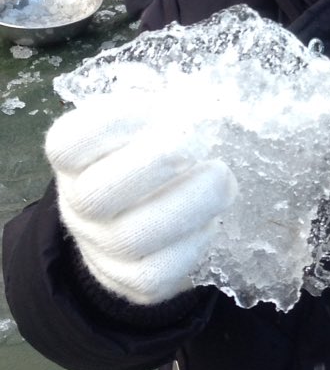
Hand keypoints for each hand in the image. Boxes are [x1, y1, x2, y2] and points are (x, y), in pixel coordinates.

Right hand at [46, 94, 236, 305]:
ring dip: (189, 203)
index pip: (69, 142)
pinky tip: (210, 219)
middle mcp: (78, 205)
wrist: (132, 223)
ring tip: (221, 177)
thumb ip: (152, 99)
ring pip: (133, 236)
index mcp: (73, 160)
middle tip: (195, 144)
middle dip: (154, 163)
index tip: (160, 105)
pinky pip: (159, 272)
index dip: (115, 118)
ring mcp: (101, 247)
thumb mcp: (142, 121)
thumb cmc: (143, 156)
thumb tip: (170, 88)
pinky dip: (193, 242)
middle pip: (97, 194)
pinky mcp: (132, 281)